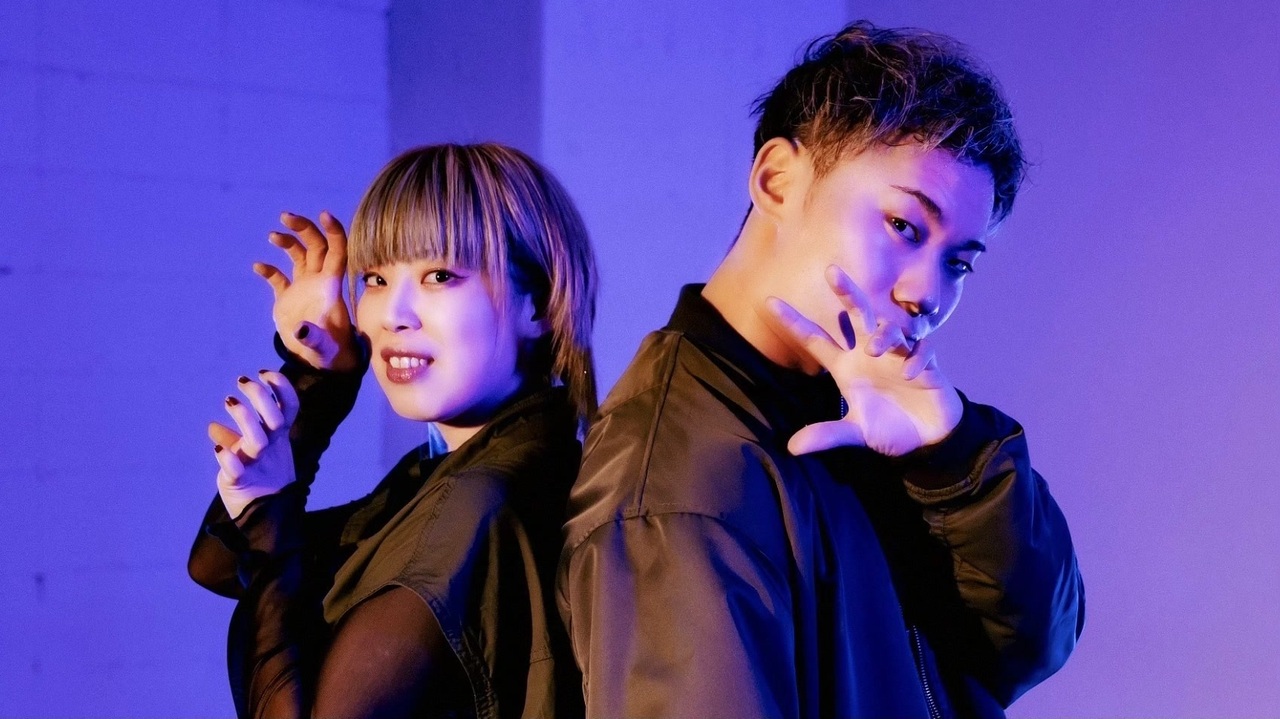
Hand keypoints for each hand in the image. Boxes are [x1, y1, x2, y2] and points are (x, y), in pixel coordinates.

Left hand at [208, 371, 300, 517]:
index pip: (289, 408)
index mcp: (279, 438)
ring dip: (244, 418)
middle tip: (242, 382)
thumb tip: (212, 427)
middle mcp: (272, 448)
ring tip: (229, 401)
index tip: (265, 372)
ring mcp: (258, 464)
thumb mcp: (253, 457)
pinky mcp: (241, 483)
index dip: (282, 388)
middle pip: (274, 417)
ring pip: (257, 439)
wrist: (265, 517)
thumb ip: (234, 440)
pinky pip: (236, 469)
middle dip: (260, 396)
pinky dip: (228, 459)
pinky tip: (219, 451)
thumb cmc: (260, 481)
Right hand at [254, 211, 358, 370]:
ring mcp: (303, 288)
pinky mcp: (288, 299)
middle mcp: (318, 281)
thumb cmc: (329, 353)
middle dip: (304, 228)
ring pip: (299, 255)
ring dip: (288, 241)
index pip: (337, 251)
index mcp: (331, 286)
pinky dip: (269, 270)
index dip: (333, 231)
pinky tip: (258, 267)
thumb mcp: (322, 346)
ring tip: (273, 236)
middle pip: (316, 245)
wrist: (319, 363)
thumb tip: (302, 332)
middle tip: (285, 217)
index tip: (323, 213)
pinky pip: (279, 277)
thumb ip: (313, 338)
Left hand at [766, 265, 961, 456]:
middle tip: (831, 271)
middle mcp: (868, 353)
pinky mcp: (926, 363)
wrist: (928, 438)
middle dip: (846, 292)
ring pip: (889, 327)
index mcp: (846, 366)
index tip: (768, 301)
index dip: (793, 321)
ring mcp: (897, 355)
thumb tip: (792, 448)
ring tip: (875, 349)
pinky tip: (910, 374)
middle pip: (856, 314)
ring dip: (882, 333)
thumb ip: (828, 435)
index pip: (815, 339)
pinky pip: (921, 349)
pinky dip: (915, 357)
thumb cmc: (889, 428)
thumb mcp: (856, 434)